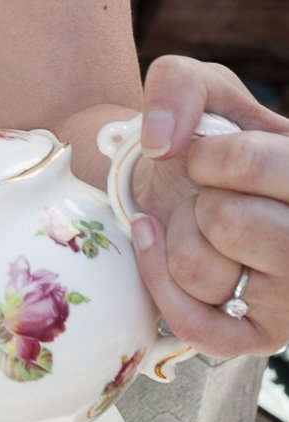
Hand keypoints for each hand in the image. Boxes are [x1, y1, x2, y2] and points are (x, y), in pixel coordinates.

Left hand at [128, 52, 288, 360]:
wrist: (173, 180)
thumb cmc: (199, 135)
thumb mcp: (194, 84)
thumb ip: (179, 84)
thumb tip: (161, 140)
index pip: (254, 164)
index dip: (208, 156)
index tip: (207, 157)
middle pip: (229, 222)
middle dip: (198, 199)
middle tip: (209, 197)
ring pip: (201, 269)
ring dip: (179, 238)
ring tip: (202, 226)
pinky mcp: (261, 336)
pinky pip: (196, 326)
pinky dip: (160, 283)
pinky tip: (159, 246)